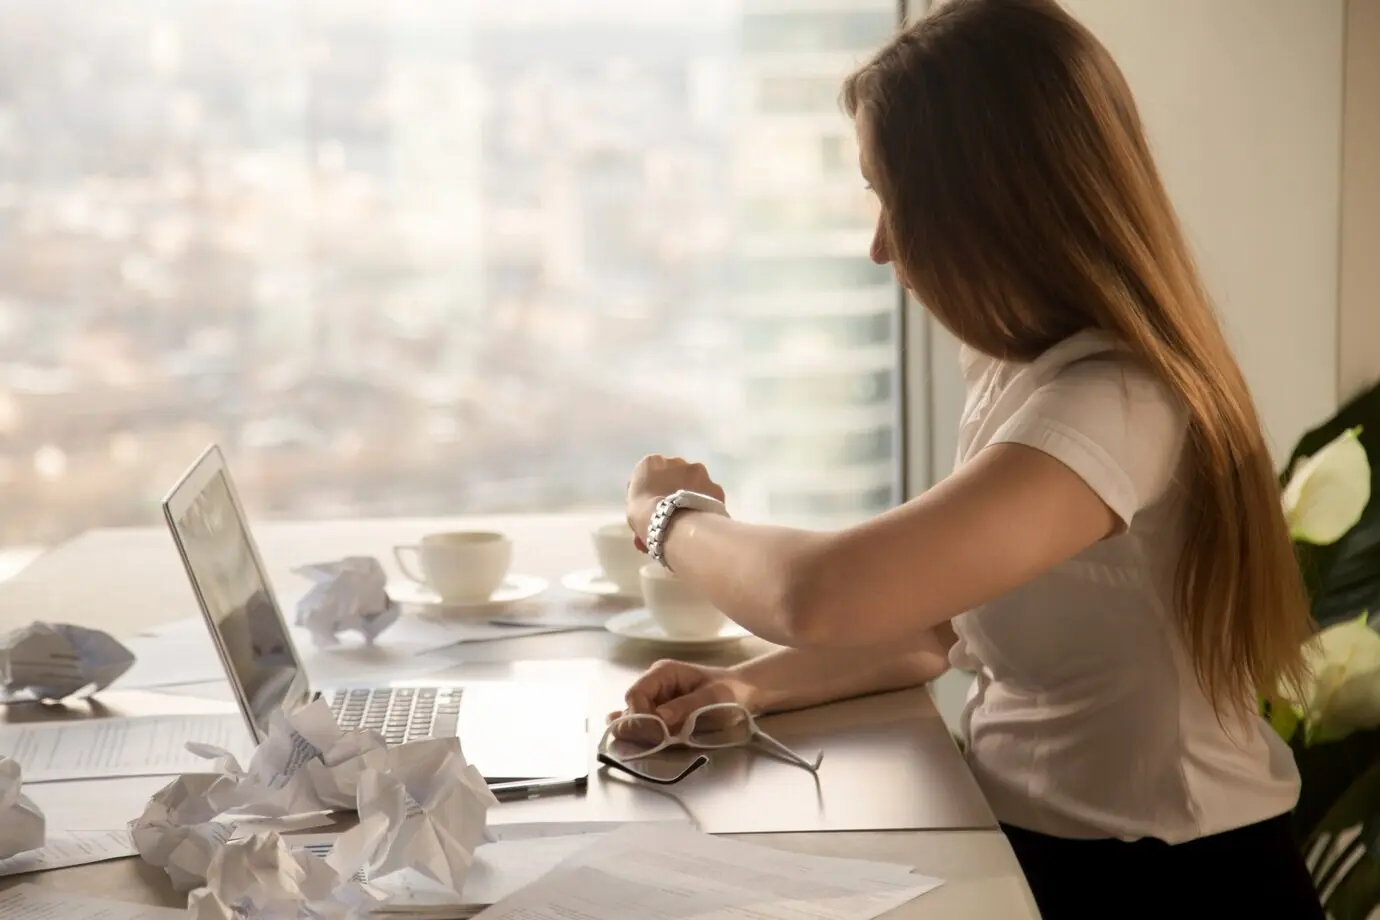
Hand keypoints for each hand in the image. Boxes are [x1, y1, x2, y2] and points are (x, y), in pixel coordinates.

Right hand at [606, 659, 755, 735]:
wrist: (743, 694)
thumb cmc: (730, 691)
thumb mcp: (712, 697)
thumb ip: (685, 706)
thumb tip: (658, 718)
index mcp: (663, 673)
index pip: (635, 694)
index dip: (641, 716)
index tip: (658, 735)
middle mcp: (654, 684)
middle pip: (632, 708)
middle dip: (641, 727)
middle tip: (661, 742)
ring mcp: (656, 699)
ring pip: (636, 718)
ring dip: (643, 733)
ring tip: (659, 743)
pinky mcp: (660, 713)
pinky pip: (643, 723)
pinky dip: (640, 733)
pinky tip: (632, 741)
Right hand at [626, 454, 726, 546]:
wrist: (676, 526)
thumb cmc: (646, 517)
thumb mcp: (632, 509)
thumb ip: (642, 501)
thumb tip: (647, 511)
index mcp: (651, 462)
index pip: (651, 472)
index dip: (653, 490)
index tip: (654, 504)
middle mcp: (676, 460)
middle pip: (675, 474)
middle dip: (675, 488)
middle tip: (673, 511)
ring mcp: (699, 471)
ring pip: (696, 482)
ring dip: (693, 494)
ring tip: (689, 517)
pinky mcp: (715, 486)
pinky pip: (710, 496)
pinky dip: (707, 505)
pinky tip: (702, 520)